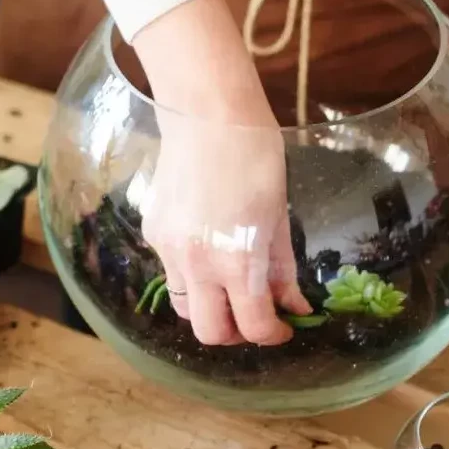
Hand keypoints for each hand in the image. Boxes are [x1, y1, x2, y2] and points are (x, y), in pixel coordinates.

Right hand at [134, 0, 310, 345]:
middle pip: (209, 333)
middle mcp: (196, 263)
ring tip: (231, 282)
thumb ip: (282, 268)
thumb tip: (294, 305)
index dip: (274, 334)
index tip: (284, 326)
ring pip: (185, 306)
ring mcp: (168, 249)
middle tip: (255, 312)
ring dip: (211, 307)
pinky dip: (194, 276)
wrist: (208, 114)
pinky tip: (209, 246)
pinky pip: (172, 271)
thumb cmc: (257, 156)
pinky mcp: (153, 232)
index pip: (253, 325)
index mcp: (237, 259)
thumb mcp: (279, 215)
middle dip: (236, 333)